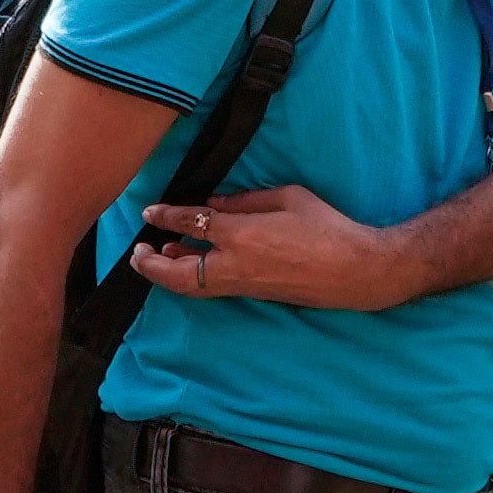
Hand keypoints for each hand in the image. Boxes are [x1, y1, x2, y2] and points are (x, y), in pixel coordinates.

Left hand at [124, 184, 397, 310]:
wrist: (354, 270)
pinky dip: (191, 277)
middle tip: (137, 251)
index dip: (167, 215)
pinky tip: (188, 263)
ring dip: (168, 274)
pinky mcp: (252, 294)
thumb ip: (245, 201)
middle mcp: (235, 264)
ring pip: (191, 287)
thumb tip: (214, 204)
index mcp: (243, 234)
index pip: (193, 222)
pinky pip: (210, 288)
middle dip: (151, 265)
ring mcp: (243, 284)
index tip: (150, 211)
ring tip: (156, 257)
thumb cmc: (327, 227)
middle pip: (178, 272)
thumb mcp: (287, 198)